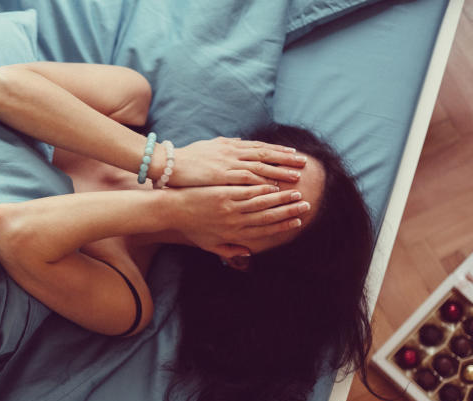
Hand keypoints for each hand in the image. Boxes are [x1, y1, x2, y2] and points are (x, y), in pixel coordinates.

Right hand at [164, 137, 305, 187]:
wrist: (169, 163)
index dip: (278, 150)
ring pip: (260, 166)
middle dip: (285, 159)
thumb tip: (237, 140)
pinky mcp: (222, 175)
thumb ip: (225, 144)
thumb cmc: (187, 157)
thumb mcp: (209, 145)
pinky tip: (273, 187)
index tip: (293, 152)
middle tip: (303, 162)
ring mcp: (228, 163)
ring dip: (279, 172)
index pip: (260, 146)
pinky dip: (261, 182)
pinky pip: (246, 179)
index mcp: (230, 145)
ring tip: (296, 177)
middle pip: (265, 154)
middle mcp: (232, 151)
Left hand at [172, 184, 307, 253]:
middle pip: (267, 216)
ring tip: (296, 193)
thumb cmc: (190, 228)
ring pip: (261, 203)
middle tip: (305, 206)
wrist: (172, 212)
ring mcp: (230, 206)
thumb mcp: (209, 245)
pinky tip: (275, 185)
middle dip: (288, 212)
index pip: (263, 230)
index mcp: (234, 233)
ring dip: (281, 199)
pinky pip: (247, 191)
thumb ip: (229, 250)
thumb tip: (247, 253)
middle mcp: (235, 221)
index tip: (297, 222)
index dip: (282, 226)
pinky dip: (262, 188)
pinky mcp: (224, 193)